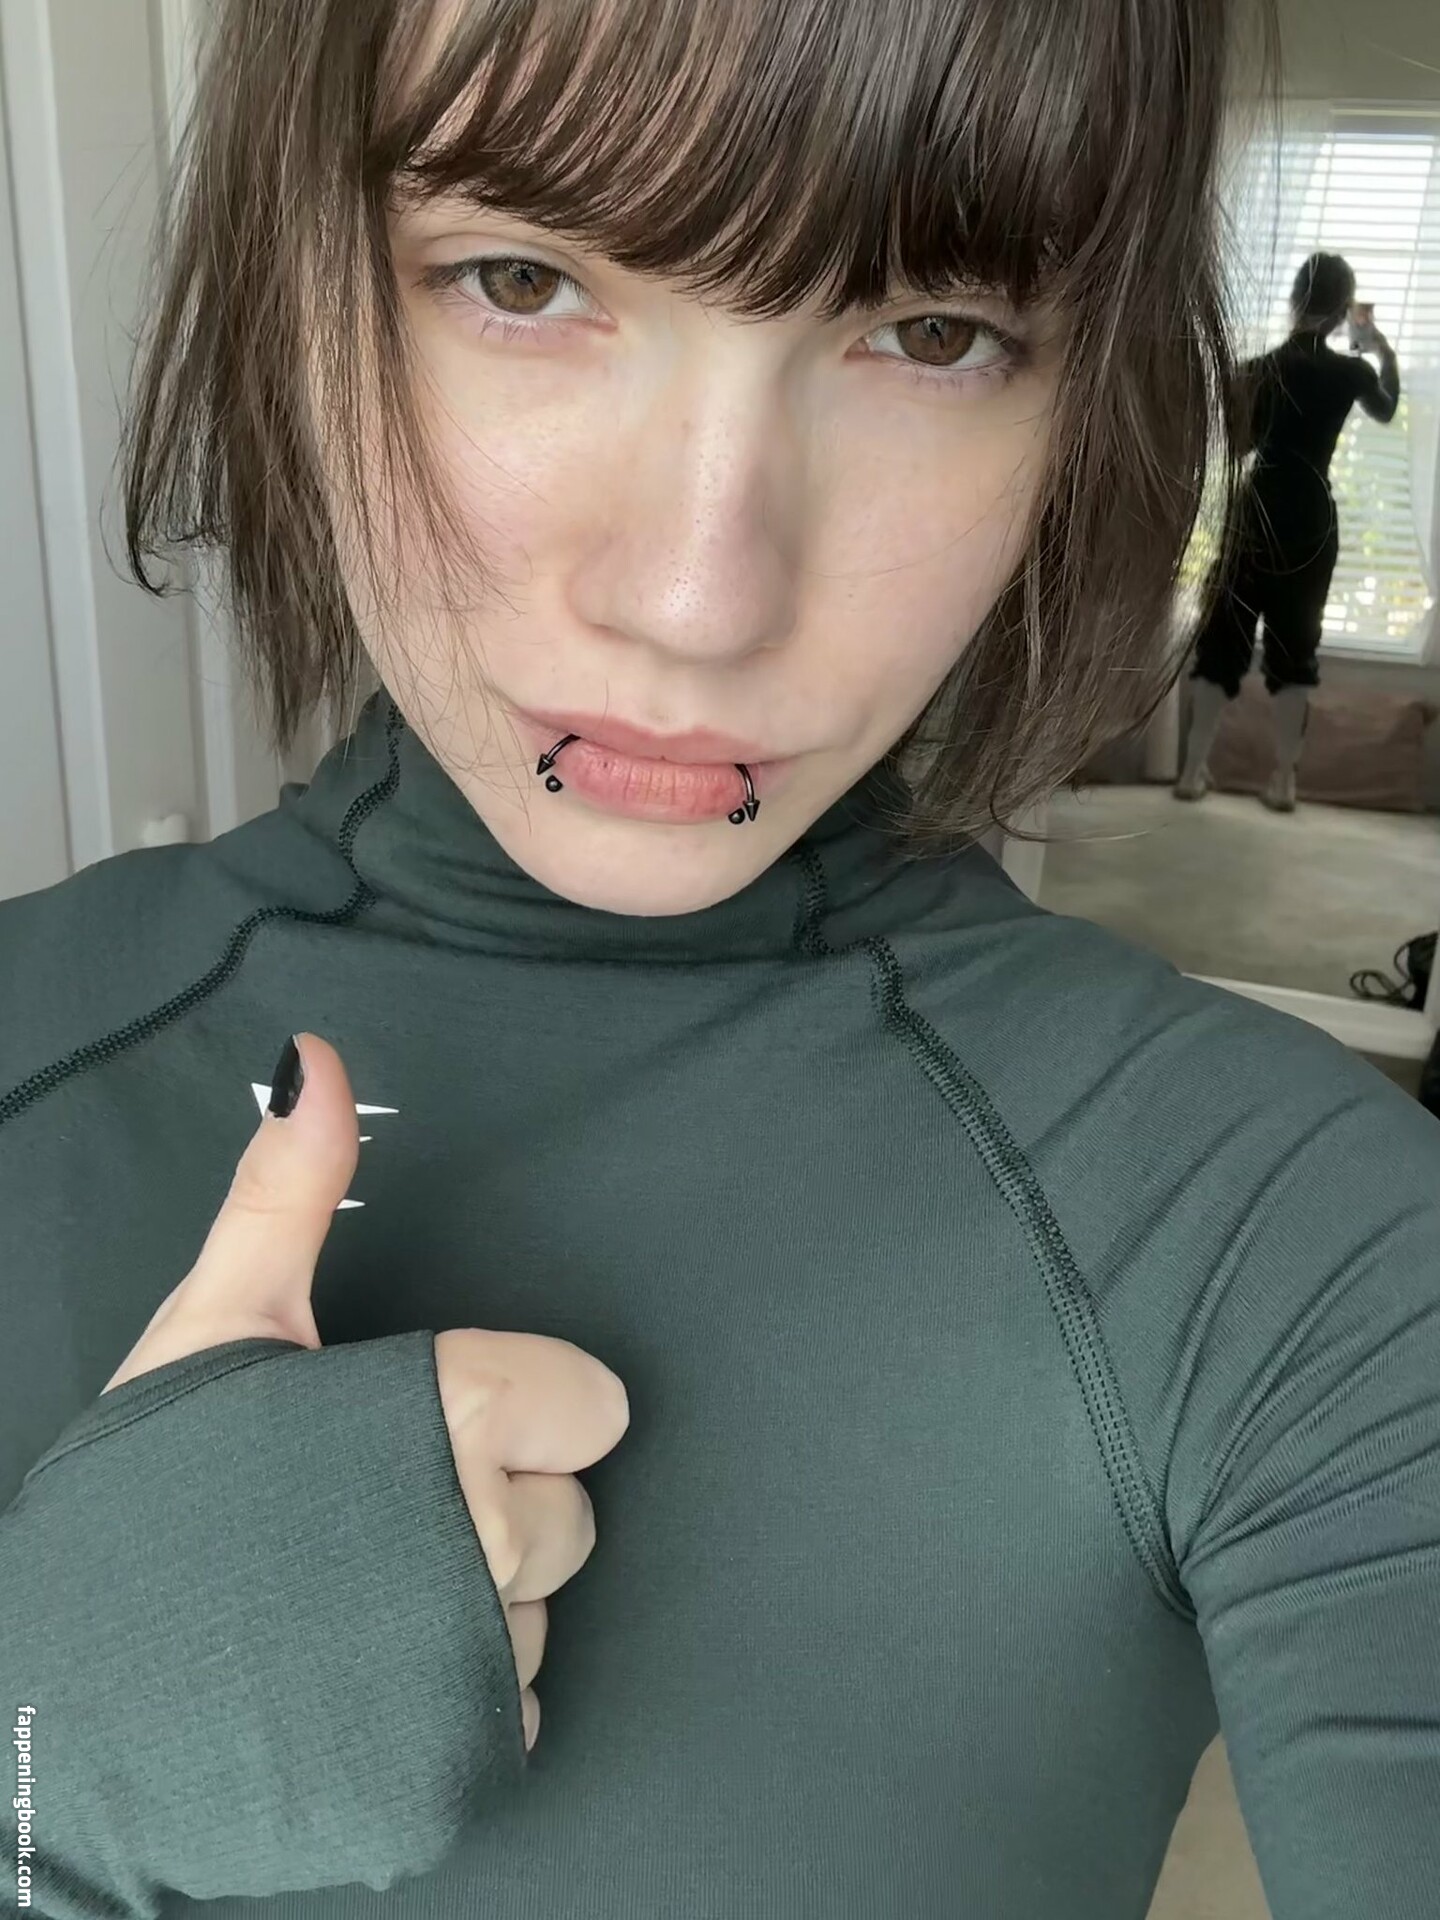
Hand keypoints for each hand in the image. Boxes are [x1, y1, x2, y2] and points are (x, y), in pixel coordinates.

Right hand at [103, 1032, 628, 1750]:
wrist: (65, 1704)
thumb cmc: (147, 1501)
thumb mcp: (219, 1321)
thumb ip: (290, 1191)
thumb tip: (315, 1063)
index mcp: (451, 1415)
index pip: (594, 1404)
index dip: (522, 1410)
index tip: (446, 1422)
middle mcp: (486, 1538)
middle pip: (574, 1514)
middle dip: (496, 1508)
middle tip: (382, 1512)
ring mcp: (475, 1662)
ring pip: (540, 1613)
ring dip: (472, 1605)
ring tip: (359, 1595)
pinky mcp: (461, 1765)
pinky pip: (513, 1712)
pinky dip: (455, 1698)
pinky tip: (368, 1674)